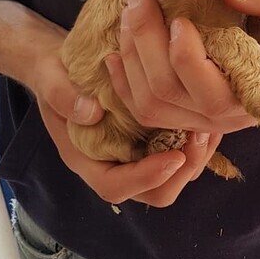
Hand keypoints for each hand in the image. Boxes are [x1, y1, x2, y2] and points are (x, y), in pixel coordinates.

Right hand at [29, 47, 224, 205]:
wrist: (62, 65)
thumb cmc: (55, 75)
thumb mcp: (50, 79)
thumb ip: (62, 95)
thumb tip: (90, 111)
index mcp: (88, 160)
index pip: (115, 187)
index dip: (146, 178)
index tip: (174, 156)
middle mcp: (115, 165)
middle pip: (155, 192)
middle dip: (182, 171)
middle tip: (200, 136)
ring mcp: (137, 156)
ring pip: (174, 177)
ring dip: (197, 157)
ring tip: (209, 126)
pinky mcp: (154, 142)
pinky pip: (182, 155)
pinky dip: (199, 142)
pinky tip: (209, 117)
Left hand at [105, 0, 258, 134]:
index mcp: (257, 95)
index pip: (210, 91)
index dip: (186, 57)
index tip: (179, 17)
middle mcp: (225, 116)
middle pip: (166, 92)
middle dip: (144, 39)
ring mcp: (202, 118)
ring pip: (148, 102)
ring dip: (130, 55)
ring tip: (130, 10)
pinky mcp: (187, 112)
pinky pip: (144, 109)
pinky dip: (122, 81)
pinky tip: (114, 51)